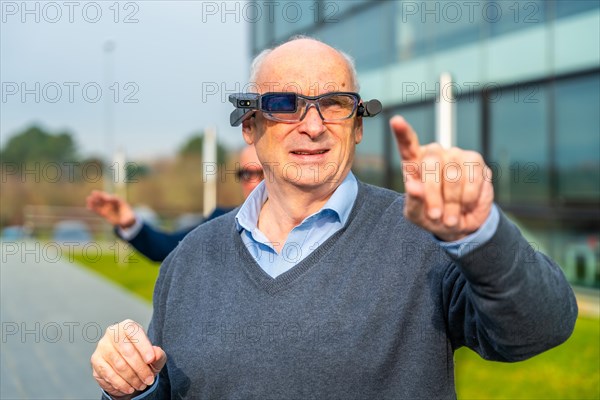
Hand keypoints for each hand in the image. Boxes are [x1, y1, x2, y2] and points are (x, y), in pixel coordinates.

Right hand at [86, 190, 135, 228]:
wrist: (126, 220)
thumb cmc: (128, 217)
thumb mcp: (129, 218)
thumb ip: (126, 219)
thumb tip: (123, 223)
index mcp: (118, 202)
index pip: (113, 198)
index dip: (109, 197)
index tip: (106, 198)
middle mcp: (112, 204)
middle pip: (105, 199)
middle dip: (99, 196)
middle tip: (93, 193)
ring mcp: (107, 208)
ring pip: (100, 204)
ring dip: (94, 201)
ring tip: (88, 199)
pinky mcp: (104, 213)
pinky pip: (98, 210)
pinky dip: (93, 208)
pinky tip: (88, 207)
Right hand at [91, 319, 166, 398]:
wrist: (127, 367)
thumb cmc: (142, 357)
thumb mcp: (154, 356)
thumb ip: (158, 354)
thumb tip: (156, 353)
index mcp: (128, 326)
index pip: (134, 332)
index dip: (143, 346)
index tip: (151, 360)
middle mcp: (112, 333)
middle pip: (127, 351)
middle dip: (140, 368)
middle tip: (149, 379)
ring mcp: (102, 346)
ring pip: (118, 364)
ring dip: (131, 378)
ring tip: (141, 385)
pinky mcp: (95, 360)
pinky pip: (108, 374)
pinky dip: (120, 383)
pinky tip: (129, 388)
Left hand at [390, 116, 493, 241]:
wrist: (461, 224)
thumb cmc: (432, 216)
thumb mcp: (416, 214)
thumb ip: (413, 201)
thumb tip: (412, 186)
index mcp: (414, 164)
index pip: (407, 145)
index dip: (402, 133)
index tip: (396, 121)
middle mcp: (434, 154)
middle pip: (431, 164)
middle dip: (433, 195)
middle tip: (435, 216)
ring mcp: (455, 154)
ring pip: (453, 175)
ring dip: (452, 203)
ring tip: (450, 216)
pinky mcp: (475, 160)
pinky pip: (472, 179)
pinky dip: (468, 199)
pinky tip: (466, 204)